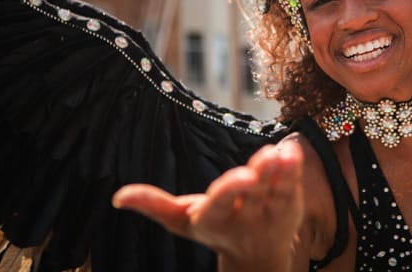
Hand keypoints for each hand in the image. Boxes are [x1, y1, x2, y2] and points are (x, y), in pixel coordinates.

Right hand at [113, 141, 303, 269]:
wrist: (256, 258)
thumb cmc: (212, 229)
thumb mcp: (180, 221)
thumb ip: (154, 206)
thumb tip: (118, 197)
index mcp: (213, 221)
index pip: (220, 205)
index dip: (229, 190)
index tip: (240, 175)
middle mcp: (243, 221)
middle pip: (251, 197)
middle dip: (257, 177)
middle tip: (265, 158)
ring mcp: (270, 216)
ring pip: (275, 192)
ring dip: (279, 173)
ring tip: (280, 153)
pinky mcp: (290, 209)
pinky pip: (292, 189)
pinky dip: (293, 172)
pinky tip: (292, 153)